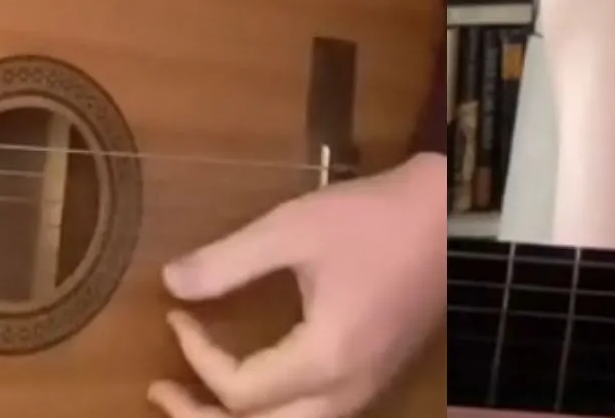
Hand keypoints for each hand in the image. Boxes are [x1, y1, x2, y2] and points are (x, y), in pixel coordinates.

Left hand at [148, 153, 444, 416]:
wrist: (452, 216)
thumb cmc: (376, 218)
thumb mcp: (294, 228)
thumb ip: (228, 261)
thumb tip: (171, 283)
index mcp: (325, 360)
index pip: (239, 392)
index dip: (196, 358)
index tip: (175, 316)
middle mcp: (346, 392)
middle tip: (162, 392)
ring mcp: (365, 390)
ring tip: (197, 400)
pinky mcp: (375, 379)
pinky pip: (314, 417)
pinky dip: (272, 414)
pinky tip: (255, 387)